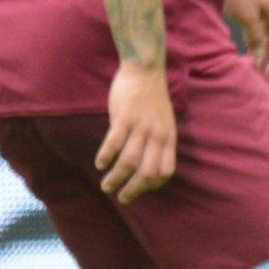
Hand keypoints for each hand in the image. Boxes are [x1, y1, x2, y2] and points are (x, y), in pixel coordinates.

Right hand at [97, 59, 180, 202]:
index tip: (141, 189)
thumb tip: (148, 162)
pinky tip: (100, 164)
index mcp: (168, 138)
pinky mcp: (124, 118)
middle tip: (122, 198)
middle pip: (147, 173)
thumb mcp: (164, 121)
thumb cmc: (152, 97)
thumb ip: (158, 141)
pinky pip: (114, 144)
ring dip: (116, 178)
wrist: (145, 70)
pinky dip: (106, 157)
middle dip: (134, 190)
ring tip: (107, 187)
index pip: (165, 171)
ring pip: (128, 162)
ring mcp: (140, 127)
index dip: (153, 185)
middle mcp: (157, 135)